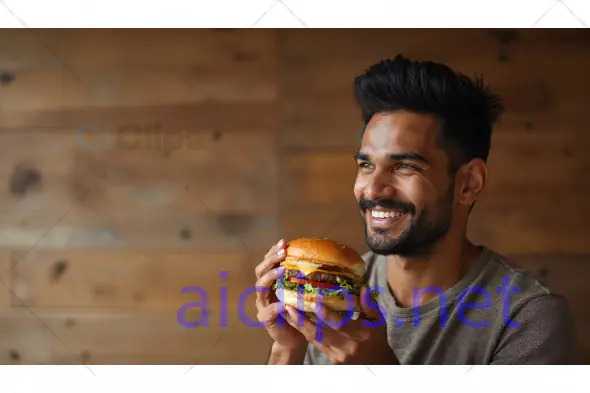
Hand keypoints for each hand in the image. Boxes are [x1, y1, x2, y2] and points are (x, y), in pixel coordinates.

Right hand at [254, 239, 307, 349]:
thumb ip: (303, 279)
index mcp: (271, 283)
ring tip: (281, 271)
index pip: (268, 263)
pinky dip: (275, 307)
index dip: (273, 252)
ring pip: (260, 288)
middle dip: (270, 260)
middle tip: (282, 253)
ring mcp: (263, 305)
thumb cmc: (300, 312)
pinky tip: (284, 304)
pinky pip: (268, 311)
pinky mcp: (266, 320)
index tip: (284, 242)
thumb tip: (321, 259)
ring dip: (270, 277)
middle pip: (260, 271)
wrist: (294, 338)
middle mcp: (264, 292)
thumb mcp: (302, 293)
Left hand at [284, 286, 398, 364]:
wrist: (375, 363)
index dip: (326, 314)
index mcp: (360, 334)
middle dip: (303, 320)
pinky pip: (315, 343)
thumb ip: (369, 304)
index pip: (340, 324)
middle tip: (289, 305)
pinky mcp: (330, 359)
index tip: (314, 301)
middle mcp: (346, 346)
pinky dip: (304, 331)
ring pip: (314, 339)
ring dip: (299, 325)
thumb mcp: (378, 320)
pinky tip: (295, 320)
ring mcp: (337, 355)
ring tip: (287, 310)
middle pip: (320, 333)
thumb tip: (362, 287)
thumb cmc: (376, 337)